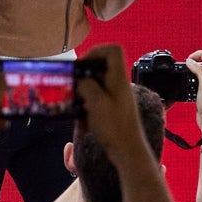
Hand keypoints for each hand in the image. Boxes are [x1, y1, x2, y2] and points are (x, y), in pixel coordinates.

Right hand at [75, 45, 149, 164]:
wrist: (128, 150)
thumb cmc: (115, 127)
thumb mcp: (96, 103)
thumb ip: (86, 85)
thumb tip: (80, 80)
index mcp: (119, 78)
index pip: (112, 50)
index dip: (96, 51)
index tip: (82, 64)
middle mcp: (119, 84)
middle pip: (102, 66)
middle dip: (85, 74)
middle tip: (73, 84)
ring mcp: (117, 96)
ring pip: (98, 83)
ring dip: (84, 91)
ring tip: (75, 102)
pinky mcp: (113, 108)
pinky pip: (98, 98)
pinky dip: (88, 105)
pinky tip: (82, 118)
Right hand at [184, 51, 201, 133]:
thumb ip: (198, 71)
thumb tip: (190, 62)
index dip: (199, 54)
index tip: (190, 60)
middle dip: (193, 62)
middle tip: (186, 66)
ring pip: (198, 71)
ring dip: (191, 71)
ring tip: (185, 75)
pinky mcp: (201, 91)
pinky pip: (195, 80)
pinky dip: (189, 80)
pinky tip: (186, 85)